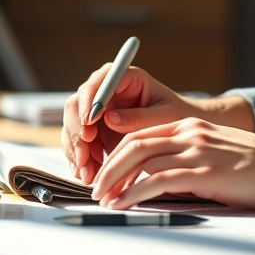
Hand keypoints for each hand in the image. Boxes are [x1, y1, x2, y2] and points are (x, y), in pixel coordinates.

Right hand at [62, 65, 205, 183]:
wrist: (181, 133)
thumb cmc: (178, 117)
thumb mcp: (166, 117)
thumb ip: (140, 117)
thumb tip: (109, 118)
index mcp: (126, 78)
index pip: (99, 82)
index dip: (89, 101)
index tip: (89, 123)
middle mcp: (106, 92)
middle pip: (77, 104)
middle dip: (77, 131)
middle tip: (84, 155)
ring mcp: (97, 112)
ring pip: (73, 127)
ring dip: (76, 151)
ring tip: (88, 174)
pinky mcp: (94, 131)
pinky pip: (78, 144)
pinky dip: (80, 161)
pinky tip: (88, 176)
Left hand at [89, 118, 254, 210]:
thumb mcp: (218, 155)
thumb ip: (190, 161)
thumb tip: (162, 183)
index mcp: (192, 126)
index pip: (142, 135)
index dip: (117, 155)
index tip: (106, 175)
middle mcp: (190, 133)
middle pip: (133, 144)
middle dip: (108, 167)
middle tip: (95, 188)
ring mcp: (197, 150)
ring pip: (140, 160)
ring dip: (115, 181)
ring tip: (103, 199)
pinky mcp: (204, 172)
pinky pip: (157, 180)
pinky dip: (133, 193)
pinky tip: (122, 203)